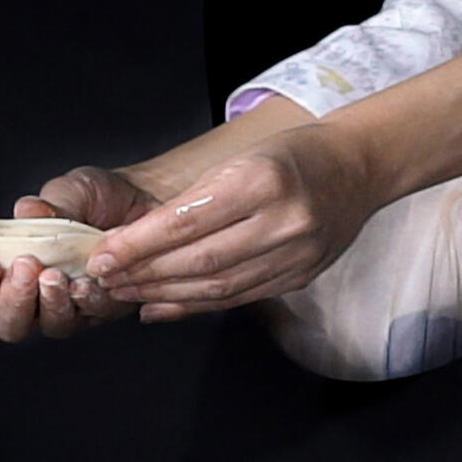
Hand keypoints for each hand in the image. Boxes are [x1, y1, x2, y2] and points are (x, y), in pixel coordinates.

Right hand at [0, 166, 161, 341]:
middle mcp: (32, 299)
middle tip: (24, 267)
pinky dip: (86, 300)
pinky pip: (91, 316)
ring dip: (48, 303)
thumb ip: (44, 208)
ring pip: (50, 326)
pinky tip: (86, 282)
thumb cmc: (91, 198)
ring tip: (54, 275)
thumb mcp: (66, 192)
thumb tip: (26, 211)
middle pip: (7, 326)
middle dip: (11, 301)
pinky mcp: (103, 310)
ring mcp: (68, 308)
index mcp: (5, 273)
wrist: (141, 198)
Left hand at [85, 125, 381, 321]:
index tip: (104, 255)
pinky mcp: (300, 277)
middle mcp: (283, 222)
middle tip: (105, 279)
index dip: (140, 244)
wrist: (358, 168)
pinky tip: (162, 306)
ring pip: (218, 286)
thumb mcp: (243, 158)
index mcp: (263, 181)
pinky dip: (195, 305)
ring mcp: (296, 255)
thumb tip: (136, 240)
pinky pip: (239, 298)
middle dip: (145, 273)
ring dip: (165, 294)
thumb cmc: (293, 155)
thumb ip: (196, 199)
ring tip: (126, 293)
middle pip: (200, 260)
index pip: (187, 221)